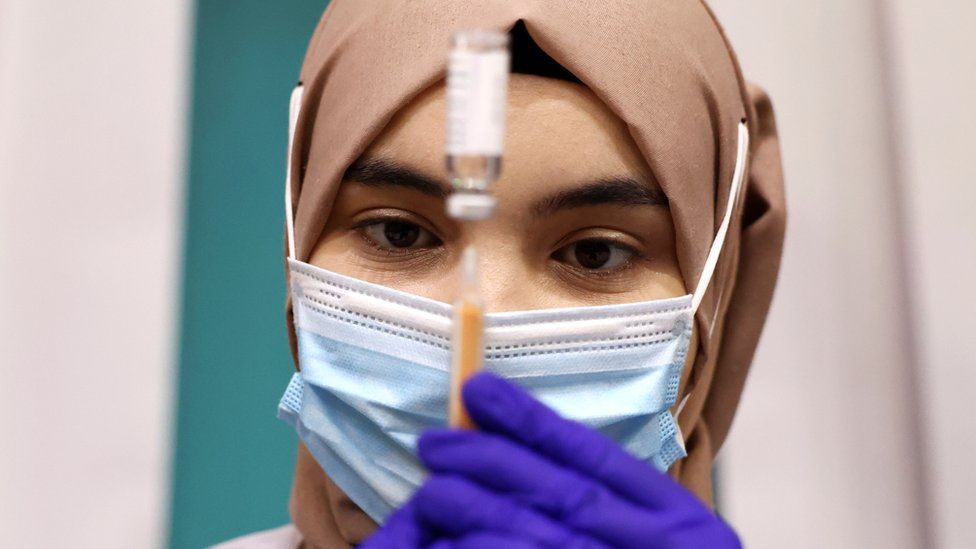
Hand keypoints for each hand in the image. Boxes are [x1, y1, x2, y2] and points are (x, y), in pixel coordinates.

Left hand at [411, 372, 741, 548]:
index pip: (595, 459)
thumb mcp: (661, 542)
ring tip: (432, 487)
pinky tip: (454, 542)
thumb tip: (530, 457)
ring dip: (478, 508)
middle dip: (492, 460)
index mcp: (685, 524)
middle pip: (560, 493)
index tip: (481, 394)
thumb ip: (618, 510)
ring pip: (537, 537)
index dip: (531, 422)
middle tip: (436, 442)